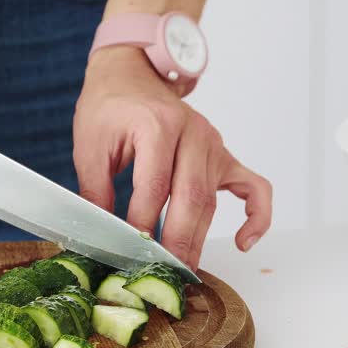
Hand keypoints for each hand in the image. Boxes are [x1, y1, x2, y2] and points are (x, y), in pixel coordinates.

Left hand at [72, 47, 272, 269]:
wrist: (131, 73)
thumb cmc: (109, 107)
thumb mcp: (89, 146)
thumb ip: (95, 190)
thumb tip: (97, 235)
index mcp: (157, 126)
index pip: (153, 187)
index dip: (142, 226)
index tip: (129, 255)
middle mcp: (192, 133)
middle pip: (191, 197)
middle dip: (178, 242)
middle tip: (165, 275)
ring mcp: (212, 143)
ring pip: (212, 200)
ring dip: (201, 239)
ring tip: (185, 271)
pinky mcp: (222, 154)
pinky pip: (253, 187)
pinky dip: (257, 215)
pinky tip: (245, 242)